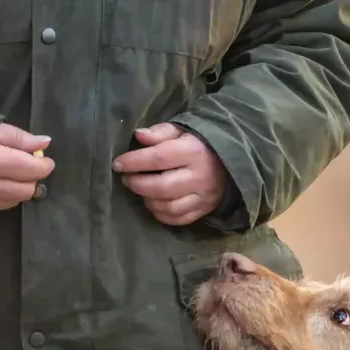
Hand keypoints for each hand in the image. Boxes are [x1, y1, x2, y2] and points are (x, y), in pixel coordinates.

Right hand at [0, 122, 53, 212]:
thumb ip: (20, 138)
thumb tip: (45, 143)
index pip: (33, 170)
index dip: (44, 165)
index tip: (45, 160)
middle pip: (28, 189)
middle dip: (33, 178)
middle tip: (27, 165)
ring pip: (16, 200)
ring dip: (21, 188)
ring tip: (13, 174)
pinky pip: (2, 205)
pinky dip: (8, 195)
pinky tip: (1, 183)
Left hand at [113, 123, 228, 226]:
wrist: (232, 159)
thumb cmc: (201, 142)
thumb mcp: (183, 130)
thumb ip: (161, 132)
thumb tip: (139, 135)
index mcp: (194, 151)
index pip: (158, 158)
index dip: (134, 162)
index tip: (117, 164)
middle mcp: (200, 176)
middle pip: (161, 187)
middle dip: (138, 184)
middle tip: (127, 179)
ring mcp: (204, 196)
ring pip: (169, 206)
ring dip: (148, 200)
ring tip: (141, 190)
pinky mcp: (205, 210)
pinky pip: (178, 219)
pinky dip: (161, 214)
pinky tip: (154, 203)